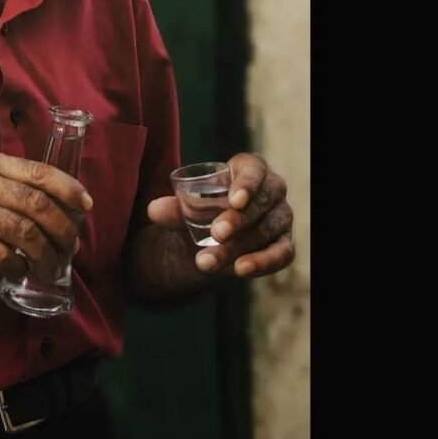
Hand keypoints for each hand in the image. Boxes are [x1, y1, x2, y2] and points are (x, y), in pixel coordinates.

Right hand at [0, 151, 92, 282]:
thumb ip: (13, 189)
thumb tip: (64, 209)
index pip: (38, 171)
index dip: (67, 188)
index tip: (86, 205)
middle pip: (35, 204)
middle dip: (61, 229)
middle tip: (71, 247)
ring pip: (22, 231)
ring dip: (44, 254)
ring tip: (52, 267)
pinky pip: (0, 254)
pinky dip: (16, 265)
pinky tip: (19, 269)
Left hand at [146, 152, 293, 278]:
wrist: (211, 240)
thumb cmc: (201, 210)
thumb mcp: (185, 207)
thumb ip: (172, 207)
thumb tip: (154, 210)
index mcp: (249, 169)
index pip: (254, 169)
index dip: (247, 183)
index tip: (234, 200)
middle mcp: (271, 190)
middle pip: (263, 201)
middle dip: (239, 219)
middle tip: (216, 233)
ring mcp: (280, 218)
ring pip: (267, 230)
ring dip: (239, 247)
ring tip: (207, 261)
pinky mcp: (283, 245)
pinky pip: (282, 254)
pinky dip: (263, 262)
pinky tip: (240, 269)